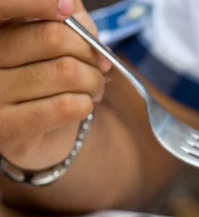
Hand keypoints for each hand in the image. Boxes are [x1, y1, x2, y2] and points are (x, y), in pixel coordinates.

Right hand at [0, 0, 110, 169]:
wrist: (33, 131)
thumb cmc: (43, 77)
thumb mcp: (50, 39)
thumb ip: (65, 17)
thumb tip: (76, 16)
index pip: (6, 5)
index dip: (41, 4)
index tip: (67, 12)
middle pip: (53, 37)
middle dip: (89, 52)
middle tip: (98, 65)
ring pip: (66, 72)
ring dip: (94, 81)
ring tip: (94, 87)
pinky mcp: (9, 128)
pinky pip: (65, 106)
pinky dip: (86, 103)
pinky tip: (83, 104)